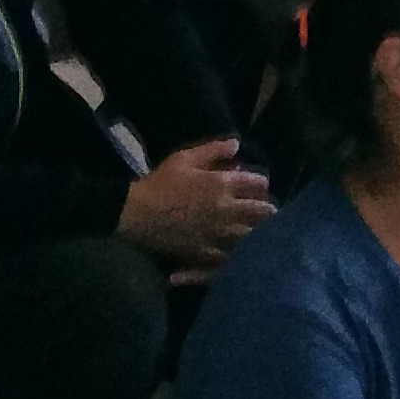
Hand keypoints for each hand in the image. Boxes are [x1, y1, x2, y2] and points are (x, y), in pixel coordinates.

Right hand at [118, 139, 273, 269]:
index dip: (261, 184)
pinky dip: (241, 251)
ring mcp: (217, 233)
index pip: (259, 183)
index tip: (256, 187)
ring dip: (259, 230)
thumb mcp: (183, 159)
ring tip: (257, 230)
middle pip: (264, 211)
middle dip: (267, 209)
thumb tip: (237, 144)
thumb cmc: (158, 184)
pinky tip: (241, 249)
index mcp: (221, 184)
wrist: (132, 215)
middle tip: (263, 210)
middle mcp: (225, 209)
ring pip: (254, 235)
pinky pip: (234, 254)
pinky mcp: (207, 252)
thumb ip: (213, 150)